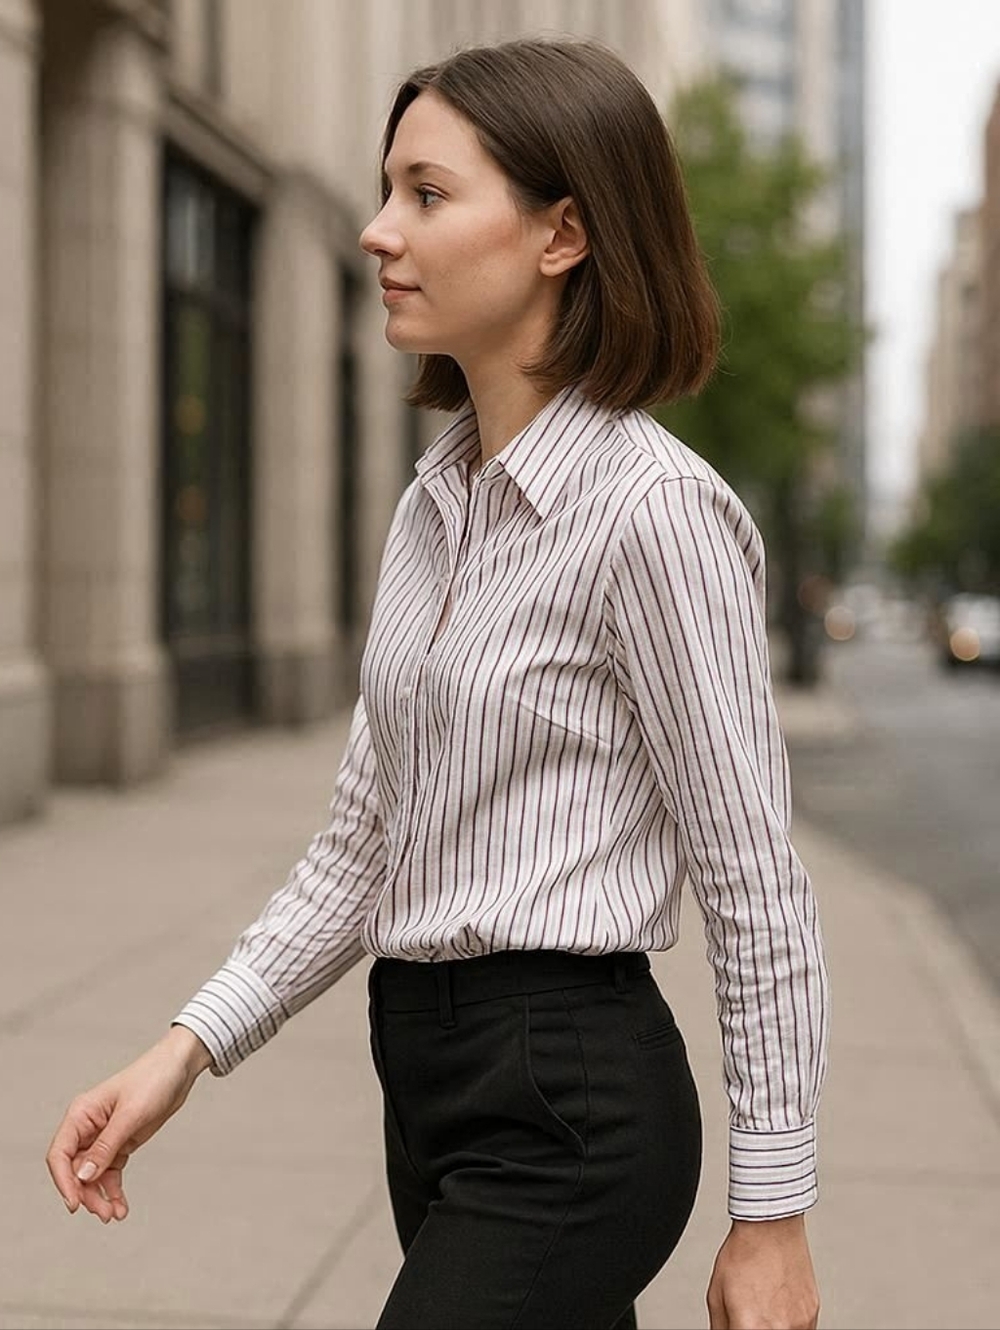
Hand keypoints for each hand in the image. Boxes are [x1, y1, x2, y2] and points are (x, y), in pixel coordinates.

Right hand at [46, 1026, 213, 1222]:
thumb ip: (106, 1146)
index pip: (60, 1154)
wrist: (179, 1068)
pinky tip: (121, 1206)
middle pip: (75, 1170)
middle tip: (103, 1213)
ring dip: (99, 1196)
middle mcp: (88, 1127)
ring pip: (91, 1176)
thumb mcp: (131, 1114)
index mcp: (81, 1114)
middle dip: (86, 1194)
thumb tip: (82, 1176)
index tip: (74, 1204)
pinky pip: (109, 1173)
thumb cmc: (154, 1079)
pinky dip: (113, 1190)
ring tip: (114, 1214)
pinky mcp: (120, 1143)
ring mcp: (103, 1137)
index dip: (63, 1182)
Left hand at [707, 1214, 818, 1328]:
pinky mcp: (812, 1316)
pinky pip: (799, 1329)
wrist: (771, 1227)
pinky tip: (778, 1304)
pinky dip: (787, 1323)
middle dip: (753, 1327)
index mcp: (750, 1327)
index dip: (737, 1329)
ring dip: (772, 1327)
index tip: (738, 1324)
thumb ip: (721, 1327)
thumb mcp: (716, 1295)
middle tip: (749, 1314)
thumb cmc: (744, 1253)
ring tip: (764, 1308)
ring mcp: (799, 1325)